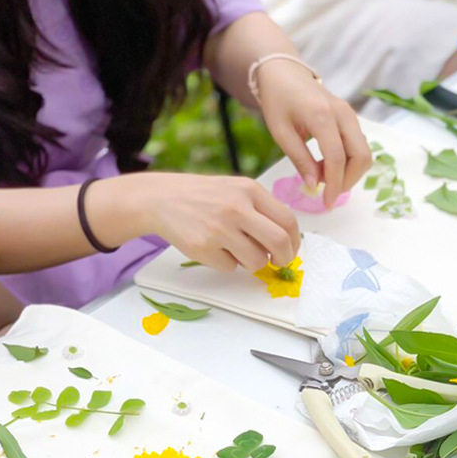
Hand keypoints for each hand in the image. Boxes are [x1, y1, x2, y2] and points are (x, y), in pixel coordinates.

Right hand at [133, 172, 299, 272]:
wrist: (162, 198)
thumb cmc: (205, 197)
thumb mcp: (236, 190)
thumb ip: (262, 210)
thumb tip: (287, 242)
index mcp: (250, 190)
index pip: (288, 221)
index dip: (294, 242)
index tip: (290, 250)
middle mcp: (236, 207)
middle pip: (279, 242)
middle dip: (284, 259)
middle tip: (278, 263)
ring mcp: (219, 228)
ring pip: (257, 261)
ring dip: (253, 263)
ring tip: (237, 250)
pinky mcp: (203, 247)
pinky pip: (231, 267)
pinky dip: (228, 263)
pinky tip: (215, 248)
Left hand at [256, 60, 371, 207]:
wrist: (285, 73)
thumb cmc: (278, 101)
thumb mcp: (281, 132)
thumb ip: (299, 159)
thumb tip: (314, 187)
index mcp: (322, 116)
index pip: (337, 158)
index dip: (334, 185)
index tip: (326, 203)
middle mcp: (343, 114)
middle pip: (361, 157)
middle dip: (348, 181)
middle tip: (328, 193)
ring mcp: (350, 115)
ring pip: (364, 153)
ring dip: (350, 173)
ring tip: (325, 178)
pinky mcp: (351, 119)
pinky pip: (358, 147)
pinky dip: (348, 163)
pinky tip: (328, 167)